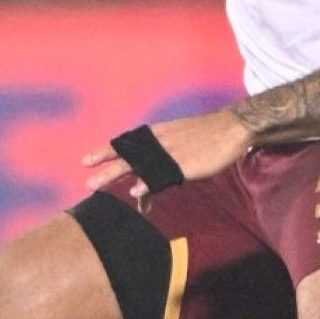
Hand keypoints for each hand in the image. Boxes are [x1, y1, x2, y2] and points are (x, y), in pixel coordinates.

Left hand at [81, 110, 250, 197]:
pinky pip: (162, 175)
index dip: (106, 151)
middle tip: (87, 178)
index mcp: (159, 134)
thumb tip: (155, 169)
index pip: (126, 142)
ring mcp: (171, 153)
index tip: (87, 159)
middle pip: (127, 154)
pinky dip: (147, 182)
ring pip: (137, 165)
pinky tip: (135, 191)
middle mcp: (160, 142)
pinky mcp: (185, 164)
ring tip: (96, 184)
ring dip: (115, 175)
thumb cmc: (208, 134)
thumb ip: (166, 152)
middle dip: (105, 165)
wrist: (232, 127)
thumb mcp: (182, 137)